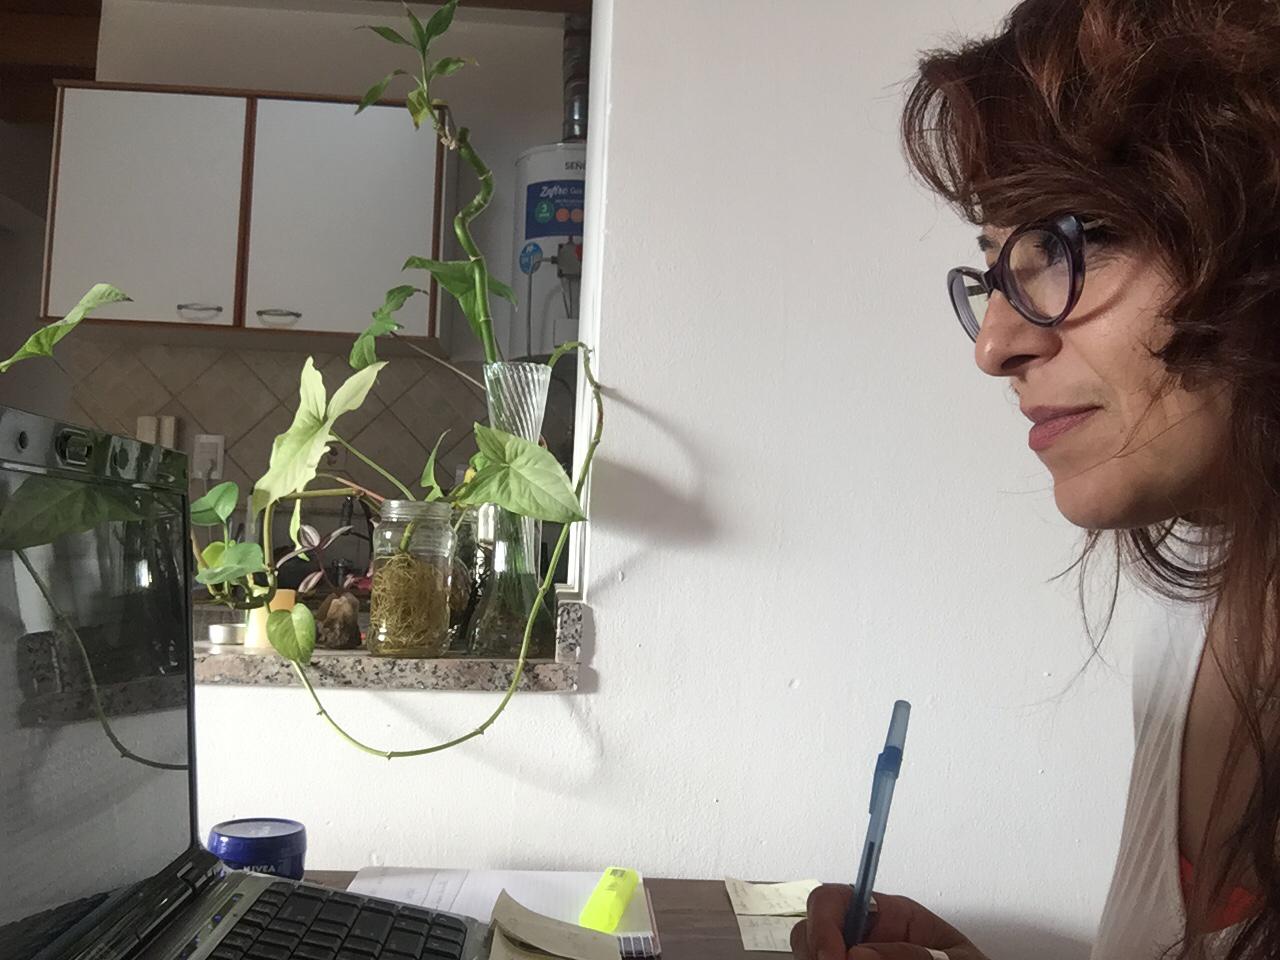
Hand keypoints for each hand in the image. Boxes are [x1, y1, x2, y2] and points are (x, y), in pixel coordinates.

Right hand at [791, 884, 988, 959]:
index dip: (823, 921)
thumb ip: (913, 954)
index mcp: (889, 916)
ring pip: (809, 954)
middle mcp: (864, 936)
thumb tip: (859, 953)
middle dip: (815, 950)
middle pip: (811, 927)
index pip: (836, 898)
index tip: (831, 956)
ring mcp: (854, 957)